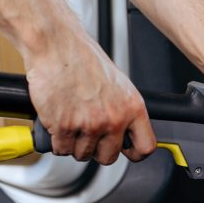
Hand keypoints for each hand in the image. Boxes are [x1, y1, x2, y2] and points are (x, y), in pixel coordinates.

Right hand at [26, 30, 155, 164]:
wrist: (57, 45)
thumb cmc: (84, 59)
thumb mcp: (119, 85)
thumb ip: (125, 110)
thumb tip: (126, 132)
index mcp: (133, 107)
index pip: (146, 146)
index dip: (135, 153)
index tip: (127, 152)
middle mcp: (114, 118)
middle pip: (109, 157)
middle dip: (97, 150)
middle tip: (90, 136)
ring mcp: (90, 124)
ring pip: (83, 154)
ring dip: (75, 144)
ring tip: (72, 123)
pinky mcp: (64, 127)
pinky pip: (62, 149)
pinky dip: (57, 142)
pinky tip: (58, 125)